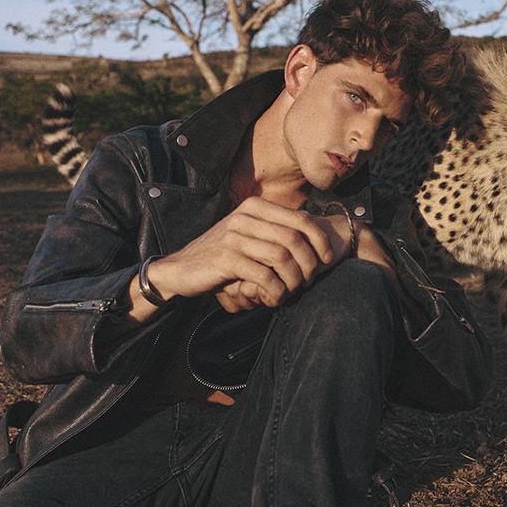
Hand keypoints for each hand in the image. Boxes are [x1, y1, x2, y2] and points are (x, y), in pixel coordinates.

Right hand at [128, 198, 336, 318]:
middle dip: (309, 263)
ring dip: (294, 280)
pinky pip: (264, 276)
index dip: (320, 240)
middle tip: (309, 281)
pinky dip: (276, 291)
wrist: (180, 269)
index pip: (301, 219)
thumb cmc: (221, 256)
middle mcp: (245, 217)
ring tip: (292, 291)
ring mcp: (235, 237)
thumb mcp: (247, 235)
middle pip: (295, 238)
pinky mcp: (226, 259)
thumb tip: (313, 236)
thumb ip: (273, 230)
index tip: (326, 259)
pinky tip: (275, 299)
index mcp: (254, 207)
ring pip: (282, 257)